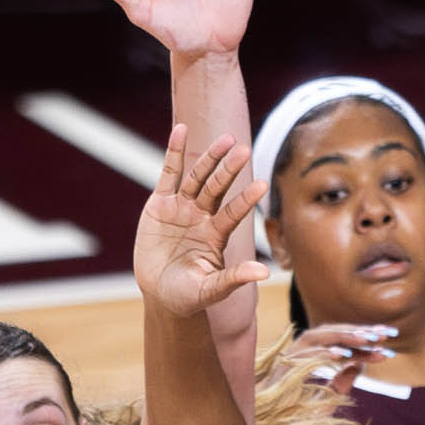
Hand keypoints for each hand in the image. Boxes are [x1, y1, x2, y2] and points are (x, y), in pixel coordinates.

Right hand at [134, 125, 268, 317]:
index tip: (262, 185)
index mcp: (216, 235)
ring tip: (225, 139)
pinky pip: (168, 174)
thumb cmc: (189, 295)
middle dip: (229, 170)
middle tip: (244, 150)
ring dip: (209, 158)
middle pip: (217, 189)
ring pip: (196, 178)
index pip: (234, 213)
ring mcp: (182, 208)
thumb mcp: (212, 290)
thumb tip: (264, 273)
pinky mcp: (160, 204)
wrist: (161, 295)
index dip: (246, 199)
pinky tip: (180, 129)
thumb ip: (235, 278)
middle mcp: (202, 217)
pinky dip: (173, 153)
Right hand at [281, 323, 397, 392]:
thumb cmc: (293, 420)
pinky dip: (323, 353)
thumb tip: (359, 366)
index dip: (365, 339)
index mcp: (310, 358)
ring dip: (343, 337)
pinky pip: (304, 356)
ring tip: (367, 340)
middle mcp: (299, 353)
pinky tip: (343, 356)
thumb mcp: (326, 401)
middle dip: (359, 332)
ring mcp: (289, 359)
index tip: (390, 339)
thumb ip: (341, 383)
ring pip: (318, 337)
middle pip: (332, 333)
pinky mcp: (281, 369)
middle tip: (385, 334)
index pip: (341, 342)